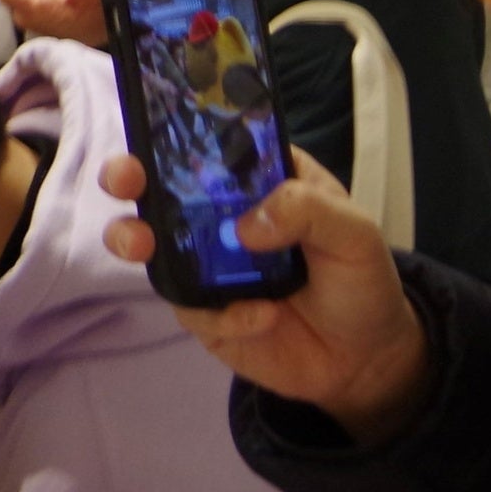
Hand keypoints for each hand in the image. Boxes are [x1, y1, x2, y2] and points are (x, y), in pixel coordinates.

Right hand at [100, 149, 433, 439]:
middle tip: (125, 181)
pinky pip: (188, 306)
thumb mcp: (354, 233)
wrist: (364, 360)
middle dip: (128, 175)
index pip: (212, 144)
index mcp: (258, 181)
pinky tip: (264, 318)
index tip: (156, 133)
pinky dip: (222, 314)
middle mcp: (221, 216)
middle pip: (157, 185)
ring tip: (140, 244)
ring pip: (149, 242)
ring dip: (132, 237)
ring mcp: (205, 263)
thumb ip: (307, 211)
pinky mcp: (203, 311)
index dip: (177, 131)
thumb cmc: (361, 280)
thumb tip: (245, 226)